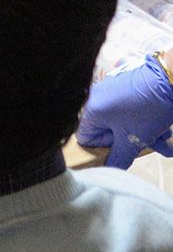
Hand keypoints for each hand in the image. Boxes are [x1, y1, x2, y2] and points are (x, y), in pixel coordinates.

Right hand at [77, 54, 172, 168]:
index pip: (86, 138)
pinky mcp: (125, 88)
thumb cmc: (145, 112)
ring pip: (123, 123)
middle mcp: (97, 99)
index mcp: (92, 111)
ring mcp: (111, 92)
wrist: (167, 81)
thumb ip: (119, 158)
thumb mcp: (133, 140)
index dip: (105, 147)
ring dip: (144, 135)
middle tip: (150, 145)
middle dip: (132, 143)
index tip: (124, 147)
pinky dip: (145, 122)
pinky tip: (163, 128)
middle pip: (108, 131)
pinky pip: (130, 111)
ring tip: (164, 138)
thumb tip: (110, 170)